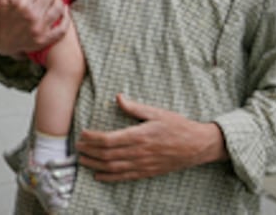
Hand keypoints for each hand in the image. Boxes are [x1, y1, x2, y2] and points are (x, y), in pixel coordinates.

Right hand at [0, 0, 69, 57]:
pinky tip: (64, 11)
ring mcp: (39, 29)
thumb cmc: (1, 15)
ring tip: (51, 2)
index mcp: (21, 3)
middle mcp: (31, 15)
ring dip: (56, 2)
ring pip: (59, 7)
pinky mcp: (45, 39)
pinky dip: (66, 18)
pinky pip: (63, 28)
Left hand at [75, 94, 227, 181]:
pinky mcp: (148, 172)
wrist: (198, 145)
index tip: (83, 134)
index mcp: (140, 135)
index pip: (109, 139)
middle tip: (77, 148)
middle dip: (90, 152)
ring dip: (95, 165)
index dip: (93, 138)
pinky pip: (125, 177)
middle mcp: (139, 152)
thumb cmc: (177, 126)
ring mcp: (143, 164)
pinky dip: (109, 178)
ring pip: (113, 168)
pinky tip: (98, 176)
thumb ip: (135, 108)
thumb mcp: (157, 112)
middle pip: (107, 155)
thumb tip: (118, 97)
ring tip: (82, 161)